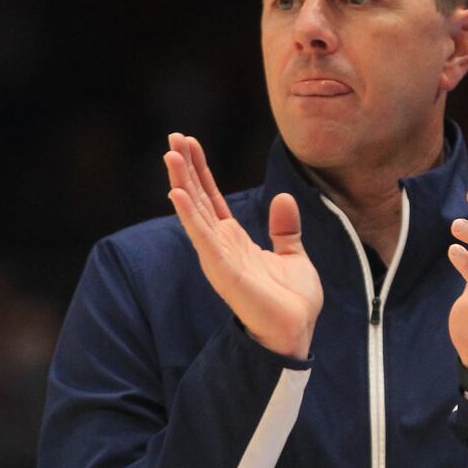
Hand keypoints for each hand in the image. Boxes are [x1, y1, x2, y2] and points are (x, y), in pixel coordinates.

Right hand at [164, 133, 322, 358]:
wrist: (297, 330)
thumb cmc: (292, 301)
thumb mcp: (293, 254)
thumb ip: (285, 228)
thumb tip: (282, 197)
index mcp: (235, 240)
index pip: (212, 198)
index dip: (200, 170)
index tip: (189, 143)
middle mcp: (220, 245)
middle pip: (198, 198)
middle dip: (185, 167)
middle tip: (173, 136)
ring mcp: (218, 256)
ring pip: (195, 212)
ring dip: (181, 182)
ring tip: (170, 154)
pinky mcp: (222, 269)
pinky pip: (201, 237)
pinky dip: (189, 214)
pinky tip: (177, 192)